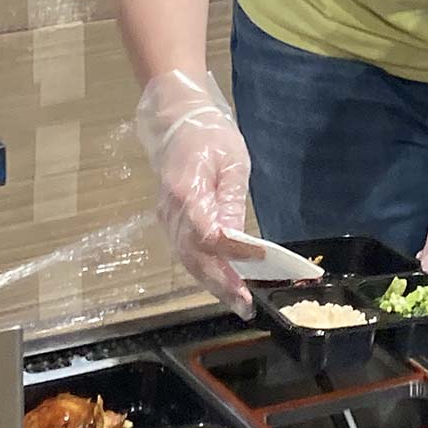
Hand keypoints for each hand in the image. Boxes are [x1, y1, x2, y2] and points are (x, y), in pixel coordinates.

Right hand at [136, 69, 254, 318]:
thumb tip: (240, 243)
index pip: (209, 234)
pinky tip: (224, 282)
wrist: (177, 121)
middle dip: (222, 285)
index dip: (233, 253)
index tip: (260, 259)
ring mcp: (166, 219)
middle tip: (246, 306)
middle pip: (195, 257)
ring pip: (188, 261)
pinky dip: (204, 271)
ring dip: (213, 284)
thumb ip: (232, 202)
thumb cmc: (209, 136)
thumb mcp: (232, 162)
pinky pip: (186, 253)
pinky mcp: (169, 222)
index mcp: (187, 192)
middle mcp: (171, 212)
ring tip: (239, 302)